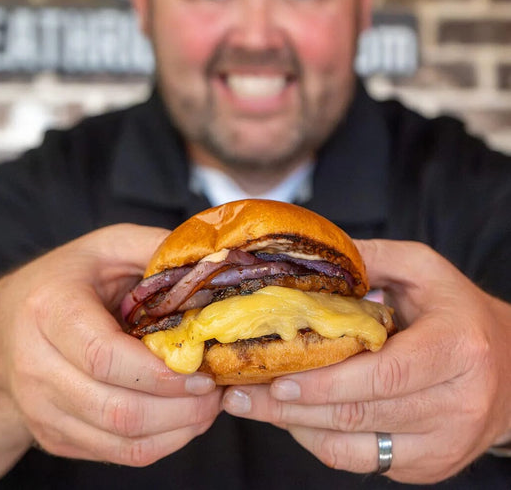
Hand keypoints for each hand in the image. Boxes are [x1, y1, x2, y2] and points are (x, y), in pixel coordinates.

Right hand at [0, 224, 221, 485]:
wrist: (5, 325)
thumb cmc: (66, 280)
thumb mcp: (108, 246)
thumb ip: (155, 247)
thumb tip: (213, 259)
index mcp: (50, 311)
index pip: (103, 356)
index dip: (159, 371)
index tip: (202, 369)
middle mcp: (36, 367)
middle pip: (115, 407)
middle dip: (180, 407)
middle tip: (215, 389)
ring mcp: (42, 408)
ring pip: (120, 439)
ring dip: (177, 429)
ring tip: (208, 404)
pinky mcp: (55, 434)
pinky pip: (116, 453)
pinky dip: (161, 443)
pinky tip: (184, 418)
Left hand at [222, 240, 510, 483]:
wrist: (510, 370)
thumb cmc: (459, 313)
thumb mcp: (424, 270)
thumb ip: (372, 258)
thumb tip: (314, 258)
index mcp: (457, 349)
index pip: (383, 374)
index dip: (324, 381)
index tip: (274, 378)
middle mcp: (457, 405)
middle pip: (359, 414)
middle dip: (290, 407)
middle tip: (239, 394)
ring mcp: (443, 444)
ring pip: (353, 447)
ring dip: (295, 427)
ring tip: (253, 405)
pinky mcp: (428, 464)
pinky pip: (360, 460)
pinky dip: (318, 439)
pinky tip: (292, 417)